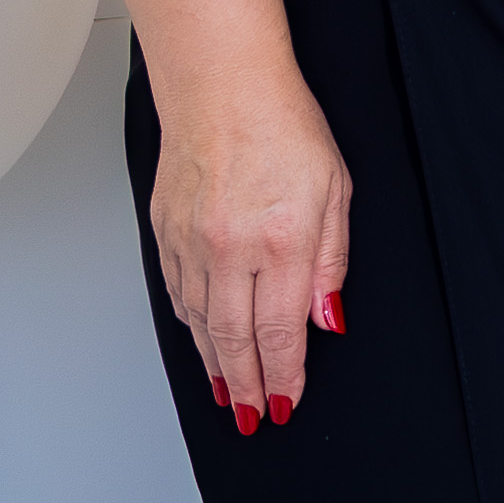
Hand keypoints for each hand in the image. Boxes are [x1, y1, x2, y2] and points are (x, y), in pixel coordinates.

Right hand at [149, 58, 351, 433]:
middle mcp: (231, 249)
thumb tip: (326, 319)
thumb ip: (332, 260)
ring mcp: (192, 243)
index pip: (281, 330)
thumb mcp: (337, 190)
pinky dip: (191, 326)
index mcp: (282, 239)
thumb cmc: (285, 126)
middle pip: (236, 339)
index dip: (284, 374)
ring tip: (229, 394)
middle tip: (255, 417)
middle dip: (247, 386)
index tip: (287, 401)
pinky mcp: (166, 232)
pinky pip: (177, 294)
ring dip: (216, 365)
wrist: (222, 86)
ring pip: (201, 323)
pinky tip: (203, 342)